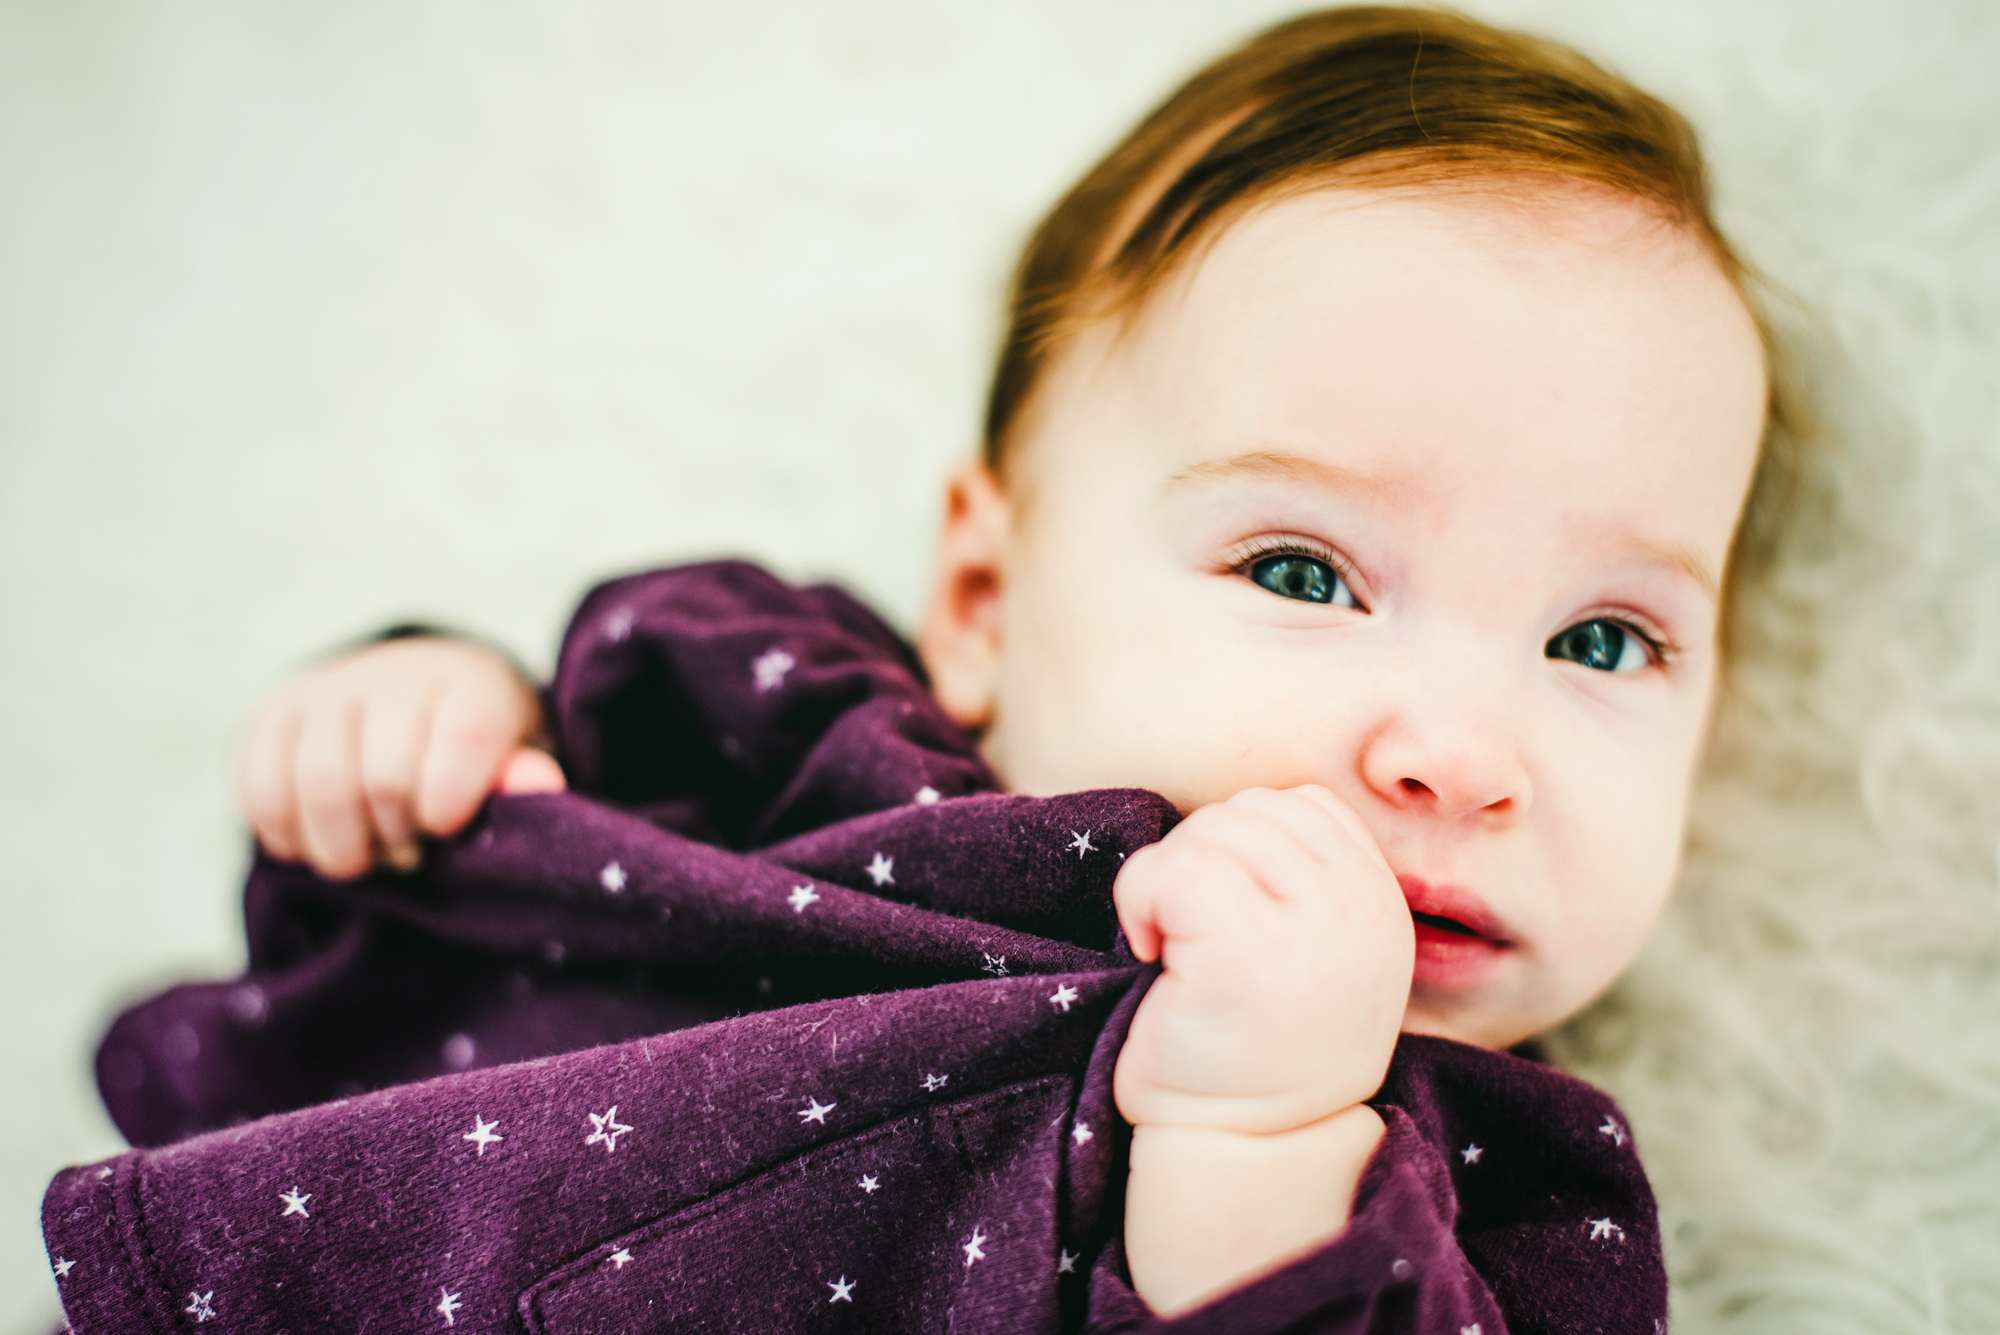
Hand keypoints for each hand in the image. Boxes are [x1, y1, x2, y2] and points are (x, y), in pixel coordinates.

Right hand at [238, 636, 564, 878]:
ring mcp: (325, 692)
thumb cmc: (472, 753)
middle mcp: (394, 676)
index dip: (451, 802)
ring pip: (318, 787)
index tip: (447, 827)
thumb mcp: (515, 763)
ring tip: (368, 855)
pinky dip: (287, 836)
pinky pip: (260, 791)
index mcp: (470, 685)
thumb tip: (538, 784)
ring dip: (343, 847)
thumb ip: (524, 779)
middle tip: (412, 853)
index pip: (464, 738)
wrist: (412, 698)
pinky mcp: (271, 717)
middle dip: (399, 838)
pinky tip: (318, 843)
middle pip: (384, 778)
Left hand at [1112, 784, 1412, 1135]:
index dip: (1245, 845)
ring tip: (1178, 951)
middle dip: (1201, 861)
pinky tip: (1153, 955)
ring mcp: (1311, 929)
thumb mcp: (1311, 955)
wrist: (1244, 1155)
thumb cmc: (1254, 1051)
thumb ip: (1303, 882)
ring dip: (1168, 882)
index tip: (1230, 918)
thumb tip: (1236, 817)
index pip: (1303, 806)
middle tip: (1193, 941)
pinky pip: (1170, 869)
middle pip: (1252, 810)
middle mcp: (1362, 911)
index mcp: (1380, 906)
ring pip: (1209, 831)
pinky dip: (1139, 899)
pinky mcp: (1245, 951)